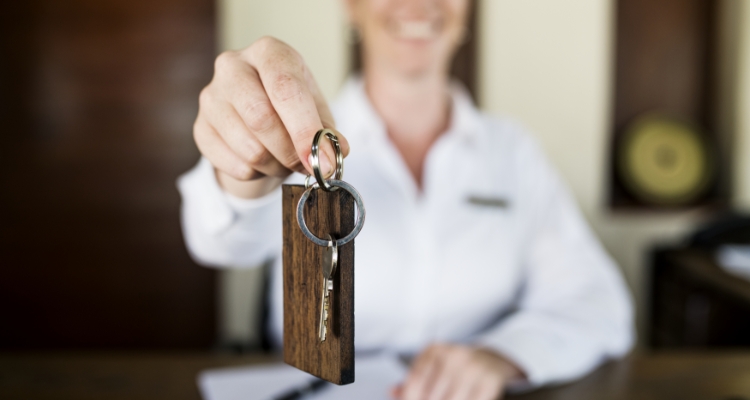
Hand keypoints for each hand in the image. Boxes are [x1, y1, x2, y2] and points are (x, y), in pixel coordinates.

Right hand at [194, 36, 349, 197]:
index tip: (322, 158)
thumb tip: (331, 156)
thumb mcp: (316, 110)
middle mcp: (233, 66)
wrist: (256, 115)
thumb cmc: (292, 107)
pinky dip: (257, 173)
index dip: (304, 128)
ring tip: (286, 161)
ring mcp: (211, 97)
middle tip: (307, 165)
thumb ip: (327, 132)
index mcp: (268, 52)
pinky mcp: (200, 128)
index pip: (285, 87)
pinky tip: (263, 163)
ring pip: (249, 148)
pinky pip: (234, 165)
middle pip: (261, 118)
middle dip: (291, 152)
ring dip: (276, 166)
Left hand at [392, 344, 524, 399]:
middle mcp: (454, 355)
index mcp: (435, 350)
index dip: (410, 398)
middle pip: (431, 396)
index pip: (415, 381)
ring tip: (449, 399)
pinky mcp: (490, 380)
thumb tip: (393, 392)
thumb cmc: (456, 369)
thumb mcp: (433, 369)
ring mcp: (474, 367)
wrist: (492, 361)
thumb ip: (412, 383)